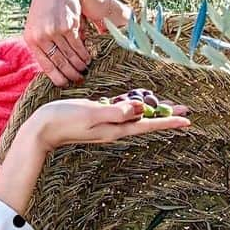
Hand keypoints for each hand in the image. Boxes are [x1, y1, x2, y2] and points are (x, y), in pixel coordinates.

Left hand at [23, 0, 132, 87]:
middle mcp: (40, 37)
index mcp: (31, 38)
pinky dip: (84, 54)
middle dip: (71, 74)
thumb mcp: (41, 25)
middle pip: (59, 62)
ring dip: (79, 65)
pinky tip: (88, 58)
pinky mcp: (66, 26)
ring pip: (69, 55)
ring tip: (85, 70)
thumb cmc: (50, 6)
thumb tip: (62, 65)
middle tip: (80, 79)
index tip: (65, 85)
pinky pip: (77, 45)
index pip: (44, 64)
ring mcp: (52, 32)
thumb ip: (48, 43)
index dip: (56, 77)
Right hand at [25, 97, 189, 152]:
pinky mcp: (97, 117)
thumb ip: (117, 111)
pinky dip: (132, 105)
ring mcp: (105, 124)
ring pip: (134, 116)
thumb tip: (141, 109)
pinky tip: (136, 100)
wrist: (41, 129)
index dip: (168, 121)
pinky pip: (120, 111)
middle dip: (164, 114)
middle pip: (145, 121)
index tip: (187, 120)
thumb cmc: (64, 119)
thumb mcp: (92, 112)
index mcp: (116, 129)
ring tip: (166, 104)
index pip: (148, 124)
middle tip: (184, 109)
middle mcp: (114, 128)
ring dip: (151, 110)